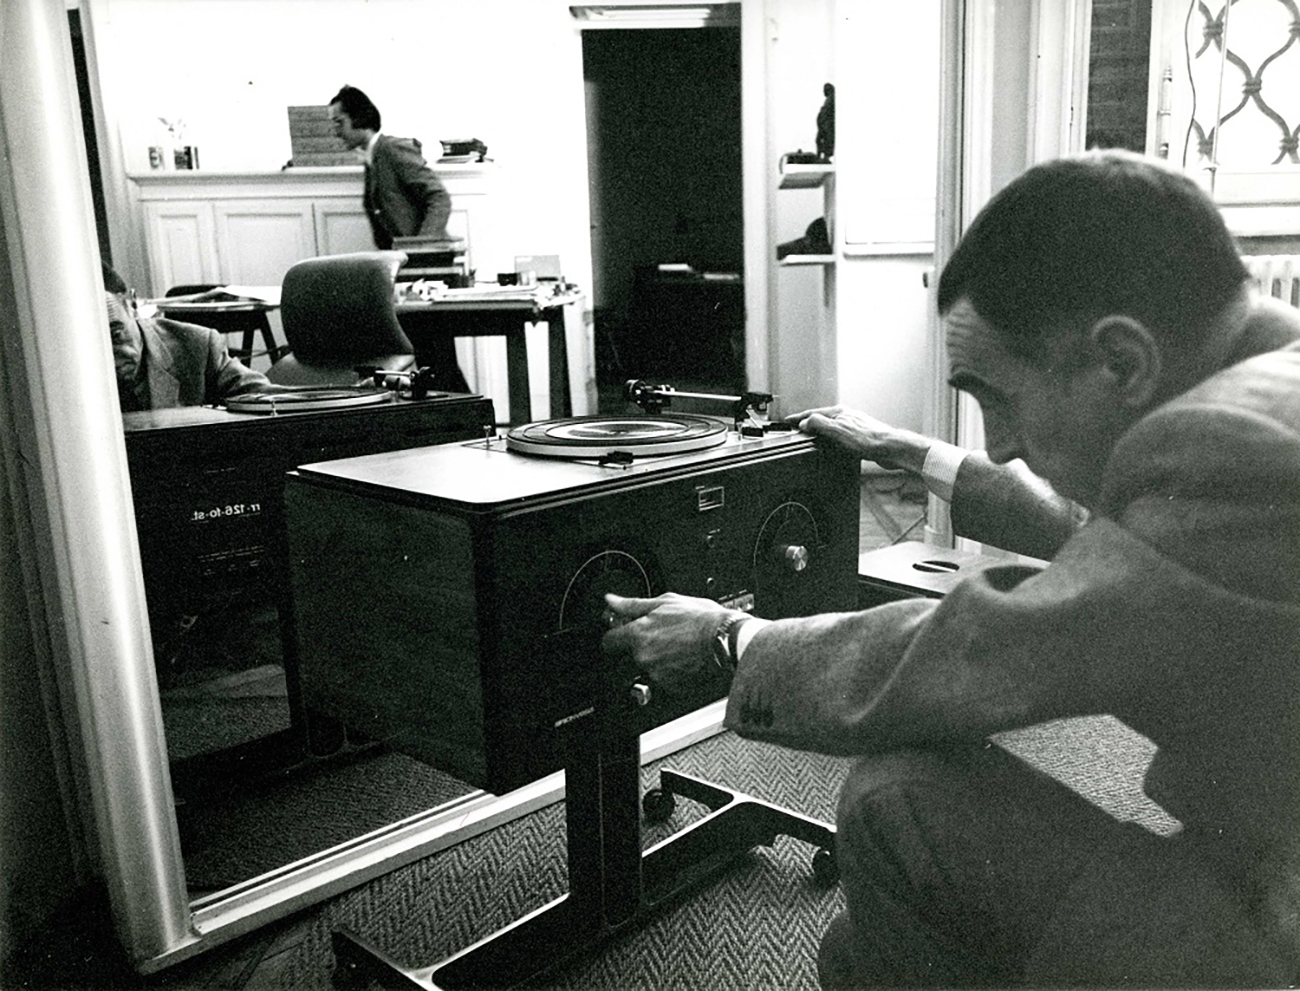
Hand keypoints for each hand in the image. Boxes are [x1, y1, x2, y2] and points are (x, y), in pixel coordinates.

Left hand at [600, 592, 731, 691]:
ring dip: (659, 656)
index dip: (615, 635)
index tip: (622, 631)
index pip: (608, 642)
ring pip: (649, 665)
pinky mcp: (673, 687)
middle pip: (631, 653)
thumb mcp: (665, 601)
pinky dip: (672, 669)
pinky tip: (686, 655)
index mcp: (637, 635)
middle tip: (664, 632)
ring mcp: (658, 675)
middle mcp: (643, 658)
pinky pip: (665, 677)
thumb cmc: (702, 619)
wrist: (727, 641)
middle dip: (642, 644)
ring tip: (679, 643)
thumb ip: (632, 604)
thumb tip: (611, 601)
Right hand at [785, 405, 931, 473]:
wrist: (890, 448)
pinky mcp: (859, 436)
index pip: (813, 413)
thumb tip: (805, 422)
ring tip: (810, 435)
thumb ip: (819, 425)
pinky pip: (839, 435)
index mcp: (839, 412)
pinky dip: (830, 438)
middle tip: (797, 427)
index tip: (789, 420)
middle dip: (808, 422)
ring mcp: (853, 425)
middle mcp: (847, 416)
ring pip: (831, 426)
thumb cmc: (868, 439)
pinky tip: (832, 445)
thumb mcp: (837, 431)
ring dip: (819, 430)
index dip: (799, 417)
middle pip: (822, 417)